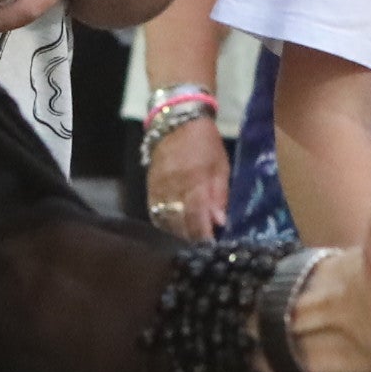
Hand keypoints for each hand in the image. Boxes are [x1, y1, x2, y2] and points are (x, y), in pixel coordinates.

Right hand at [145, 117, 228, 238]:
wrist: (176, 121)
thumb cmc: (205, 142)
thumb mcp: (221, 165)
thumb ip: (220, 194)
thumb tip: (220, 222)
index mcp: (195, 181)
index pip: (197, 217)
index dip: (203, 237)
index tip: (211, 249)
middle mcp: (174, 188)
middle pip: (179, 224)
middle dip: (191, 240)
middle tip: (202, 250)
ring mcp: (158, 189)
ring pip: (165, 221)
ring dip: (177, 235)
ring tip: (189, 243)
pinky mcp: (149, 188)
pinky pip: (154, 213)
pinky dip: (164, 224)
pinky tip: (173, 230)